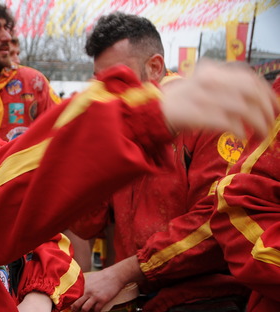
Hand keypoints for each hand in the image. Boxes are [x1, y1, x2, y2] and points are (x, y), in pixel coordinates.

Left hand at [70, 255, 142, 311]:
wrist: (115, 275)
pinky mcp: (103, 300)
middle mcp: (87, 292)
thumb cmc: (103, 276)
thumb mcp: (90, 278)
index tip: (70, 306)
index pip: (74, 296)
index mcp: (84, 286)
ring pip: (85, 309)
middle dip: (74, 310)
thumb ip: (85, 284)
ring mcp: (95, 296)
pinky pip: (96, 310)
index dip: (70, 302)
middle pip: (76, 304)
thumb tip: (80, 288)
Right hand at [162, 59, 277, 138]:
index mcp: (210, 70)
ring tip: (262, 134)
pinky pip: (227, 122)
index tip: (275, 106)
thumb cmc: (179, 104)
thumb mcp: (201, 86)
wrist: (150, 113)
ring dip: (258, 123)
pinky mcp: (196, 114)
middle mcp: (208, 80)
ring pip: (243, 108)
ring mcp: (201, 97)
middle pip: (249, 91)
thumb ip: (223, 87)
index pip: (247, 76)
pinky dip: (239, 130)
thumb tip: (254, 99)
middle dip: (266, 108)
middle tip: (272, 122)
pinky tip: (243, 137)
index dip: (266, 91)